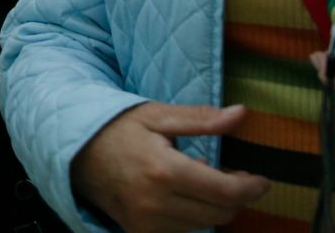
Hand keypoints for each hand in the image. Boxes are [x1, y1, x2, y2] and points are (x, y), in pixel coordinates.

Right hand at [71, 102, 267, 232]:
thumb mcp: (157, 115)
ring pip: (203, 226)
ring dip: (210, 207)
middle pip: (220, 214)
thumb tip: (241, 114)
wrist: (73, 150)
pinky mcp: (139, 232)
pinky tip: (179, 195)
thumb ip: (201, 118)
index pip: (226, 193)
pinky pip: (181, 232)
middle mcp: (156, 203)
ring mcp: (146, 222)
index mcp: (165, 171)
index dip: (252, 188)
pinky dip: (190, 217)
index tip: (262, 180)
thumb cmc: (116, 127)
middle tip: (234, 178)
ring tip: (196, 180)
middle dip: (234, 198)